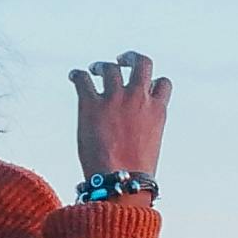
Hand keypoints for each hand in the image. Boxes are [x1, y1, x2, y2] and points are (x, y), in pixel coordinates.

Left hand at [70, 51, 173, 179]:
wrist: (120, 180)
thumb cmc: (134, 172)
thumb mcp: (150, 144)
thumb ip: (145, 127)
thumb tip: (135, 130)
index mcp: (157, 109)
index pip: (162, 83)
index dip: (152, 81)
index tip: (143, 86)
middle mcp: (138, 98)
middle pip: (142, 63)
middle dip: (131, 58)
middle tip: (121, 60)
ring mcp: (115, 99)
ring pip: (111, 67)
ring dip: (102, 66)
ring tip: (95, 70)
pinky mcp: (91, 105)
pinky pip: (82, 79)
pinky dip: (77, 75)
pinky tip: (74, 76)